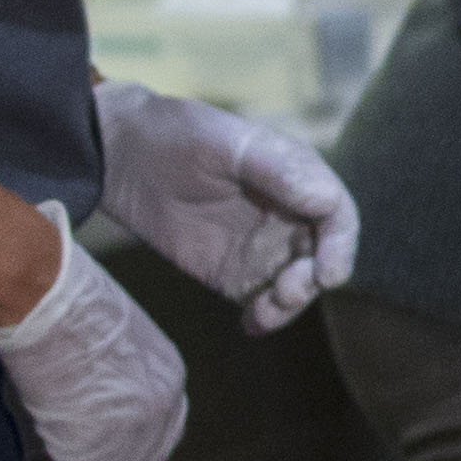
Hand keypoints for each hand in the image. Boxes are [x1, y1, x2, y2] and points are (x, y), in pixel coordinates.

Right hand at [0, 208, 189, 460]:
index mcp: (167, 373)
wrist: (42, 301)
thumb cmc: (58, 300)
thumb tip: (72, 387)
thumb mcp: (98, 336)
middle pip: (144, 456)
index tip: (88, 438)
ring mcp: (138, 438)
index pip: (159, 420)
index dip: (126, 436)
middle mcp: (165, 407)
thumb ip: (102, 368)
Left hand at [91, 78, 357, 332]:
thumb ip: (278, 170)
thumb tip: (328, 200)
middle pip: (323, 257)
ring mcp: (262, 247)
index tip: (327, 273)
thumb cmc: (176, 135)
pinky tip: (251, 324)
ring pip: (296, 285)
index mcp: (298, 178)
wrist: (119, 156)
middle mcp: (289, 215)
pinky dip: (265, 318)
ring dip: (289, 305)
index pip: (337, 215)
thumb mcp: (225, 143)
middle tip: (285, 293)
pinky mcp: (233, 272)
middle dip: (312, 281)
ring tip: (262, 312)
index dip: (341, 245)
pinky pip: (261, 301)